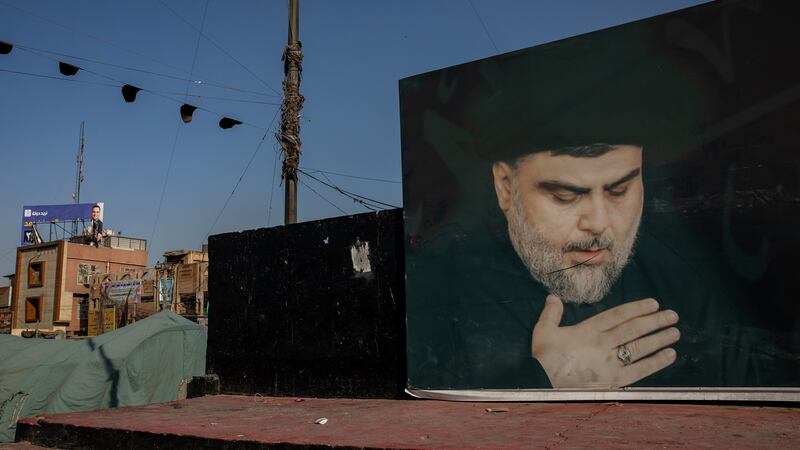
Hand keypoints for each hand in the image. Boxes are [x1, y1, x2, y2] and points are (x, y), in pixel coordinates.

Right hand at [531, 294, 679, 388]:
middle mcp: (603, 344)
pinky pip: (639, 370)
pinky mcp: (613, 381)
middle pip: (634, 329)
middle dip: (655, 321)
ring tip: (675, 333)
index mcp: (588, 330)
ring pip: (640, 348)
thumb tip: (553, 296)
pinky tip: (669, 355)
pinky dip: (656, 362)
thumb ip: (551, 312)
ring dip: (660, 339)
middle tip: (672, 315)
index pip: (619, 315)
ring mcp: (610, 363)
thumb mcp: (543, 331)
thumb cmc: (544, 357)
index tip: (653, 303)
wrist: (542, 384)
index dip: (638, 308)